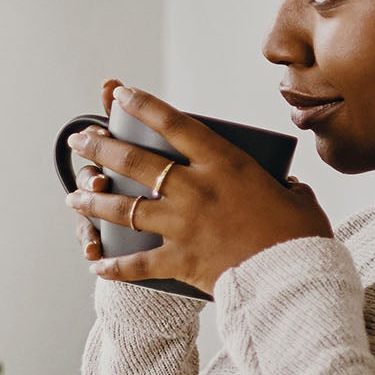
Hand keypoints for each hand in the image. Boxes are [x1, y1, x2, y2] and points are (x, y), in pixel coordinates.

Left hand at [65, 81, 330, 294]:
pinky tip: (97, 264)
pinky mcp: (178, 261)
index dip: (143, 106)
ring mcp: (182, 225)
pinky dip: (114, 266)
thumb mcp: (295, 197)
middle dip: (101, 147)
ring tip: (74, 195)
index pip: (175, 124)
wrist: (293, 280)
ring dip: (94, 200)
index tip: (121, 95)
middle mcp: (196, 189)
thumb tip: (283, 186)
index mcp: (225, 164)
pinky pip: (136, 264)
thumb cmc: (300, 237)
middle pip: (136, 161)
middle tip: (80, 140)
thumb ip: (281, 186)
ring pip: (124, 208)